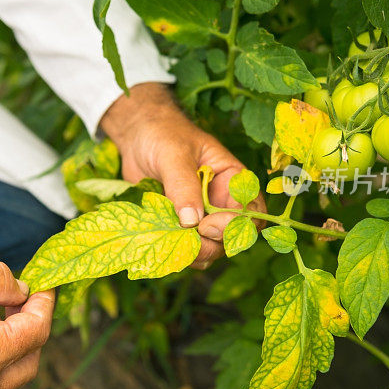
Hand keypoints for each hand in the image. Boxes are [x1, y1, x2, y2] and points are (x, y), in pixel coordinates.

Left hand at [101, 83, 265, 268]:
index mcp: (233, 179)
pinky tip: (163, 245)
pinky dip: (180, 253)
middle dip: (213, 244)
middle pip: (233, 236)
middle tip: (187, 240)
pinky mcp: (183, 225)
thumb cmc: (162, 135)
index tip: (205, 226)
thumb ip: (183, 185)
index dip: (234, 225)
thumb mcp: (174, 154)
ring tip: (171, 243)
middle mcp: (222, 201)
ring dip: (196, 252)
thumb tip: (191, 221)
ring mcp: (203, 215)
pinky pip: (190, 248)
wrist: (139, 137)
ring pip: (212, 247)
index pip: (249, 211)